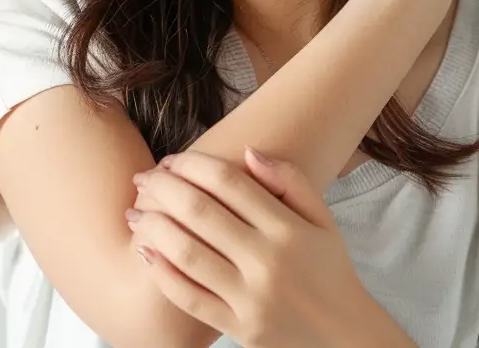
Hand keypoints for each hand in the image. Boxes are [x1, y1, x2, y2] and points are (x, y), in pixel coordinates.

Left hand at [128, 149, 410, 347]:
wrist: (345, 336)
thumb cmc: (328, 270)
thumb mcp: (323, 220)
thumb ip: (291, 180)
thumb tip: (249, 149)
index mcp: (288, 229)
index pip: (229, 182)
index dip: (192, 163)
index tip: (171, 159)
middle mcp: (268, 261)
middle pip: (200, 212)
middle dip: (162, 188)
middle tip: (143, 179)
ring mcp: (251, 297)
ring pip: (187, 253)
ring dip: (152, 227)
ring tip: (134, 212)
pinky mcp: (238, 327)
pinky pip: (188, 297)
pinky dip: (161, 272)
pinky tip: (144, 251)